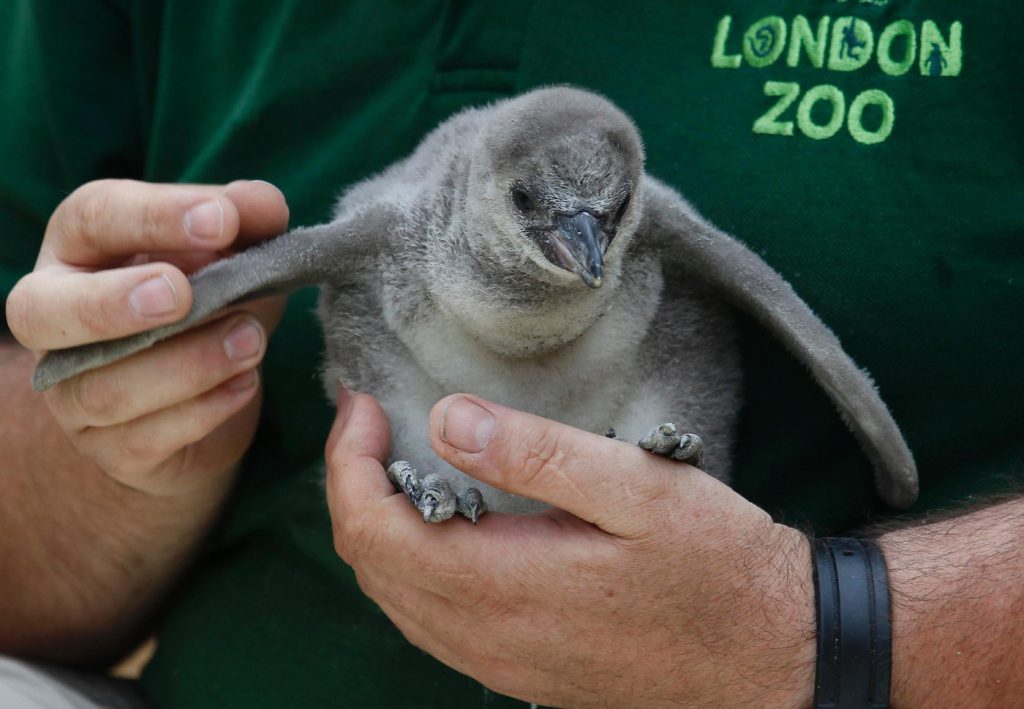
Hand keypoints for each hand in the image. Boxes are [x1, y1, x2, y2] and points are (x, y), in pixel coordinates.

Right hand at [5, 179, 288, 497]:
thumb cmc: (207, 307)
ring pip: (104, 387)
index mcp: (80, 250)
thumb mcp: (230, 257)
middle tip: (183, 293)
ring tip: (251, 340)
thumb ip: (244, 225)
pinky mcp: (111, 450)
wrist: (202, 400)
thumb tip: (264, 204)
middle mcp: (56, 320)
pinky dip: (203, 411)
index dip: (154, 216)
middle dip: (113, 301)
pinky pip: (142, 439)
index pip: (93, 218)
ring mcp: (74, 393)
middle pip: (44, 310)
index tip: (221, 219)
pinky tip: (245, 386)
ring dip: (187, 362)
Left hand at [327, 391, 815, 706]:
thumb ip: (538, 455)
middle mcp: (486, 637)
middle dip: (350, 487)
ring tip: (389, 462)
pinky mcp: (518, 670)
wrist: (769, 657)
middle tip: (368, 422)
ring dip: (374, 527)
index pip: (374, 532)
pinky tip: (434, 524)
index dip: (348, 464)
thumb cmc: (715, 567)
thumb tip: (446, 419)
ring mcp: (498, 662)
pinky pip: (428, 622)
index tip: (361, 406)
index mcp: (505, 586)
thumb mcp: (639, 489)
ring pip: (393, 599)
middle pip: (371, 566)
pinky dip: (406, 565)